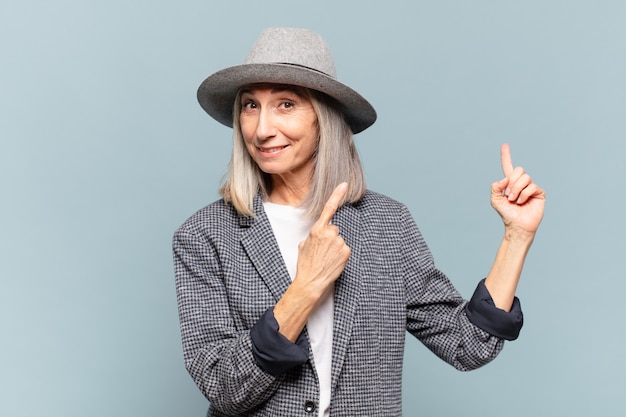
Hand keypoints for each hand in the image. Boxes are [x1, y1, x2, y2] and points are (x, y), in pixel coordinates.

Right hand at [294, 182, 350, 296]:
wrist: (311, 281)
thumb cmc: (305, 264)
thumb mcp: (303, 245)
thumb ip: (313, 235)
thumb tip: (320, 234)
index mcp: (317, 230)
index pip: (328, 208)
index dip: (337, 195)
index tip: (344, 185)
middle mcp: (329, 233)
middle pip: (334, 229)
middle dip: (331, 237)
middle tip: (323, 250)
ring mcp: (339, 242)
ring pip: (340, 239)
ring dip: (335, 247)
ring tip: (327, 258)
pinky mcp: (346, 251)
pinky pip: (345, 248)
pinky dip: (341, 254)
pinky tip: (333, 261)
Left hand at [491, 144, 544, 236]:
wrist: (517, 226)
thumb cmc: (506, 214)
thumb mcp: (495, 200)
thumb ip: (495, 187)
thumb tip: (505, 178)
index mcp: (510, 182)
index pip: (509, 166)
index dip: (506, 156)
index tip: (504, 145)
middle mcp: (521, 183)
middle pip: (519, 170)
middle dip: (512, 182)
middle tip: (509, 195)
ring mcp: (531, 187)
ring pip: (525, 178)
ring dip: (516, 189)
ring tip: (514, 200)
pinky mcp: (539, 193)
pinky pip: (531, 186)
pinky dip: (524, 195)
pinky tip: (522, 202)